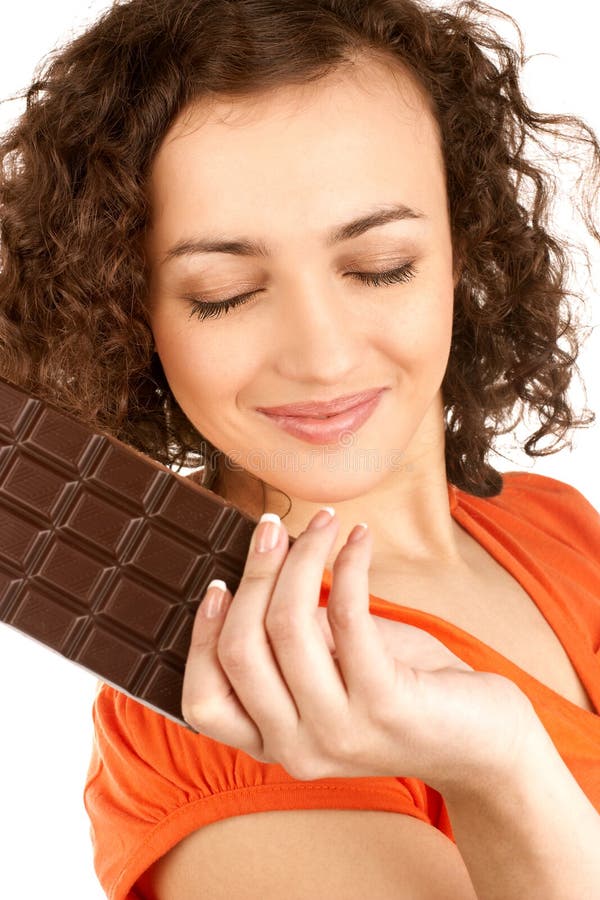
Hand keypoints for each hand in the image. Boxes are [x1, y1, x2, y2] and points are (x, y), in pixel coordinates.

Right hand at [181, 508, 538, 793]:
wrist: (480, 741)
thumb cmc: (399, 692)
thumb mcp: (329, 675)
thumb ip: (289, 644)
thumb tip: (263, 566)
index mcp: (273, 743)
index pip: (203, 700)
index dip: (201, 635)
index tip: (218, 581)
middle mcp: (297, 749)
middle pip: (240, 649)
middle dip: (254, 573)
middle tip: (272, 527)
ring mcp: (339, 731)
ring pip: (286, 625)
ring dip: (302, 557)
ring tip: (323, 522)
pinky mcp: (383, 704)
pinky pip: (346, 615)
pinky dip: (349, 564)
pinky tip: (359, 539)